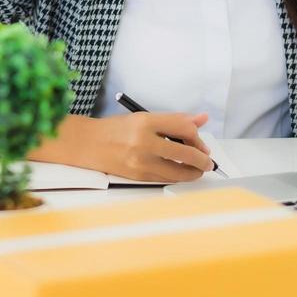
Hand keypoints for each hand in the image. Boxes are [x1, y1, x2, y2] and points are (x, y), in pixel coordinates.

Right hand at [84, 110, 214, 182]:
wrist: (89, 144)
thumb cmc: (115, 129)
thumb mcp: (144, 117)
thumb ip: (174, 120)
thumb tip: (201, 119)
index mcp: (146, 122)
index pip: (184, 128)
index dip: (198, 137)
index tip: (201, 142)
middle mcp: (144, 142)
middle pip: (186, 153)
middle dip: (202, 159)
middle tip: (207, 161)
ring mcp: (141, 162)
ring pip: (179, 172)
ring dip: (194, 172)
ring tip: (198, 170)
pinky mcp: (138, 176)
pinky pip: (166, 179)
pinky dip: (178, 177)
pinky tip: (181, 173)